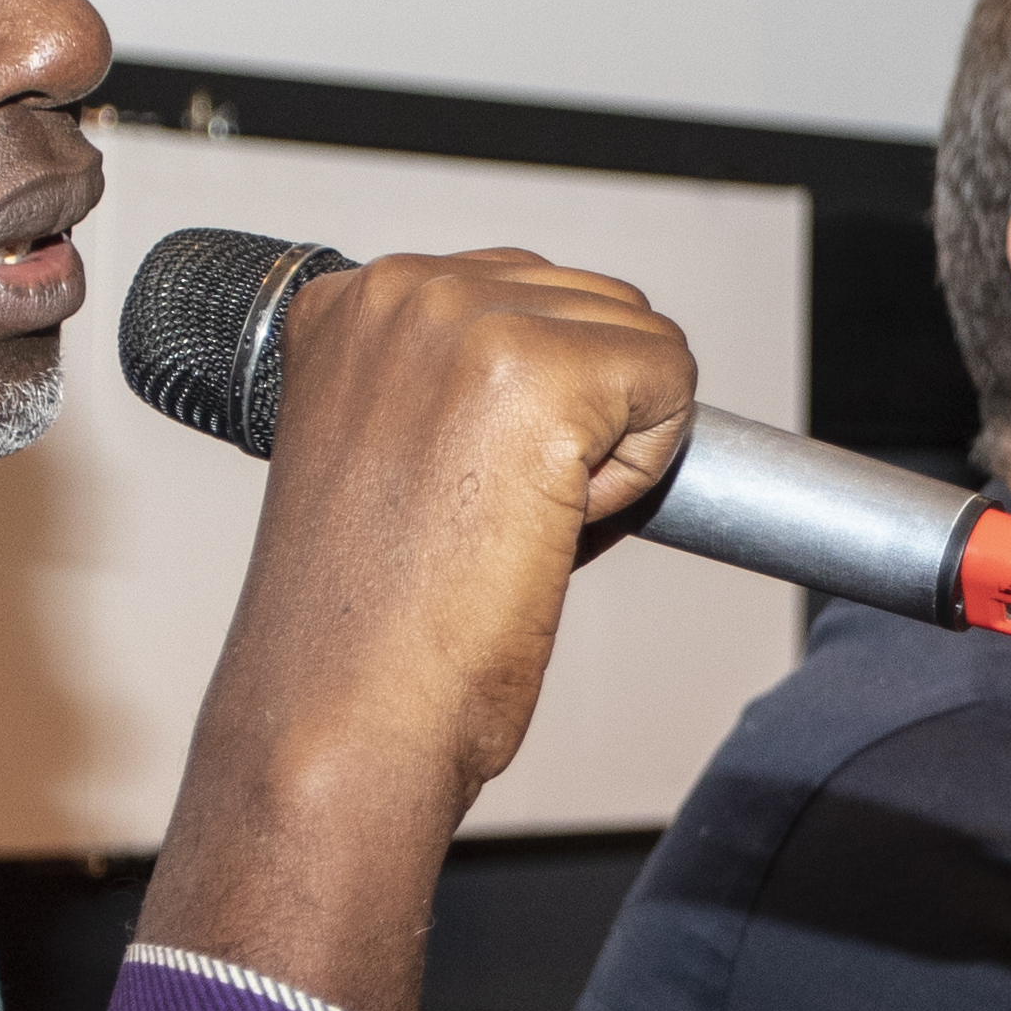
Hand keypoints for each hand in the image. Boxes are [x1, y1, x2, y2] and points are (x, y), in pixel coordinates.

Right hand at [143, 250, 693, 1010]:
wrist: (337, 720)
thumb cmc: (361, 631)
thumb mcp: (383, 456)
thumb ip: (452, 386)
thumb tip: (572, 371)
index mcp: (350, 303)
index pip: (526, 295)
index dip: (531, 410)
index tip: (459, 487)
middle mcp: (403, 290)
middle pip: (595, 308)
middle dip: (581, 419)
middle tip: (486, 519)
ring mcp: (470, 322)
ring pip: (641, 345)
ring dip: (610, 447)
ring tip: (505, 524)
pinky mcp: (546, 376)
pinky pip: (674, 389)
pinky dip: (641, 477)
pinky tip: (545, 530)